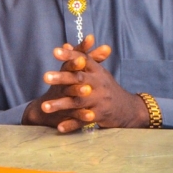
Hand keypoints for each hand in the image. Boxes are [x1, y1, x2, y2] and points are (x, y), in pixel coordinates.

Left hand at [27, 39, 148, 132]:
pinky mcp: (99, 116)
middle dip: (62, 78)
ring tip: (44, 107)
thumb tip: (65, 45)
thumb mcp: (97, 71)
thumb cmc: (106, 86)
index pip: (82, 59)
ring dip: (61, 104)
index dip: (69, 55)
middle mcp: (99, 84)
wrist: (128, 109)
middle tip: (44, 77)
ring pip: (78, 102)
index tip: (54, 51)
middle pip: (79, 79)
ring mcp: (99, 101)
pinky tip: (59, 127)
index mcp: (97, 71)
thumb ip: (81, 58)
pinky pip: (83, 121)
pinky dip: (71, 124)